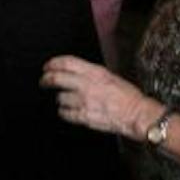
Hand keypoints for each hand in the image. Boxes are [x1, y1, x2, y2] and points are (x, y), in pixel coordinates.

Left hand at [41, 56, 160, 141]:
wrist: (136, 113)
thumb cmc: (127, 96)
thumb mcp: (109, 76)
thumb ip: (91, 74)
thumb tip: (76, 73)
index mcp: (95, 72)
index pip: (66, 62)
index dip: (53, 63)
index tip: (47, 67)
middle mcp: (87, 85)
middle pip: (57, 78)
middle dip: (46, 80)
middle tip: (43, 82)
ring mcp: (84, 101)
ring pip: (60, 98)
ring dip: (59, 99)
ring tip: (63, 100)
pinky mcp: (84, 116)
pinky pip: (65, 114)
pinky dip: (63, 112)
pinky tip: (67, 111)